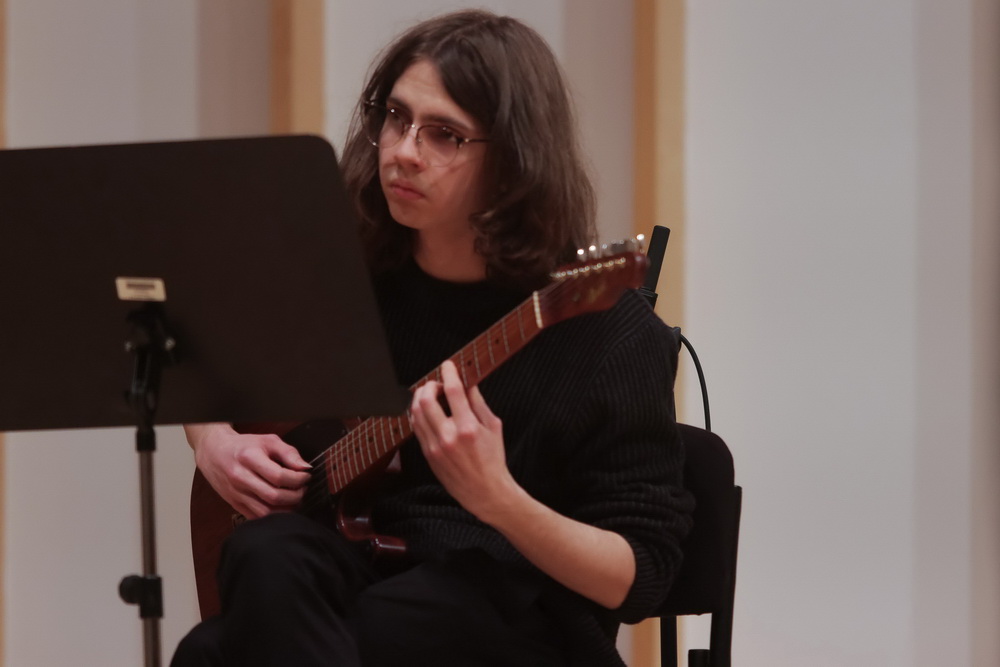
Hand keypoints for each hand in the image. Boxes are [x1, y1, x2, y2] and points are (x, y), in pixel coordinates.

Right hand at [186, 423, 311, 519]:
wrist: (213, 452)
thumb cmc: (243, 446)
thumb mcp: (267, 441)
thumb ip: (289, 453)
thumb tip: (305, 468)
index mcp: (249, 458)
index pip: (279, 476)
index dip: (298, 479)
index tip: (306, 476)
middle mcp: (240, 478)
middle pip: (274, 496)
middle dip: (295, 495)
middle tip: (303, 489)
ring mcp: (236, 493)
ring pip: (266, 512)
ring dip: (286, 509)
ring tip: (295, 498)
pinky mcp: (234, 504)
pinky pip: (257, 517)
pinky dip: (273, 516)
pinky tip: (282, 507)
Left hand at [410, 360, 518, 520]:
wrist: (485, 491)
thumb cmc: (493, 459)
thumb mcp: (493, 427)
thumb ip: (478, 403)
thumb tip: (468, 383)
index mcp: (468, 427)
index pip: (452, 391)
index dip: (448, 373)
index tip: (448, 365)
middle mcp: (449, 436)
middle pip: (426, 400)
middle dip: (429, 385)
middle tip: (437, 383)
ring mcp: (435, 447)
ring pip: (416, 413)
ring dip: (420, 398)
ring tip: (430, 395)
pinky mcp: (428, 455)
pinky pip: (416, 427)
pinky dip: (418, 414)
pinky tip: (427, 411)